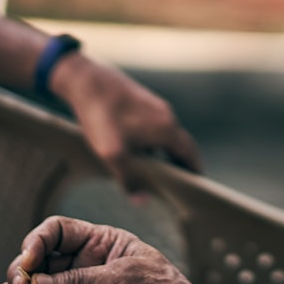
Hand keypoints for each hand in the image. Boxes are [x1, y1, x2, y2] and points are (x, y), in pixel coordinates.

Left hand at [50, 55, 202, 192]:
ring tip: (159, 170)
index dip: (194, 171)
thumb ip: (129, 179)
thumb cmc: (101, 118)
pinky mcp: (144, 101)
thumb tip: (143, 202)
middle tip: (179, 183)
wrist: (87, 82)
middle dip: (182, 163)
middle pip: (181, 144)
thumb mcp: (112, 154)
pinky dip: (156, 141)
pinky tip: (140, 149)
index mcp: (167, 129)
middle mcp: (167, 116)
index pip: (190, 154)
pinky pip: (157, 126)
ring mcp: (157, 106)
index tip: (196, 187)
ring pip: (168, 134)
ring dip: (168, 152)